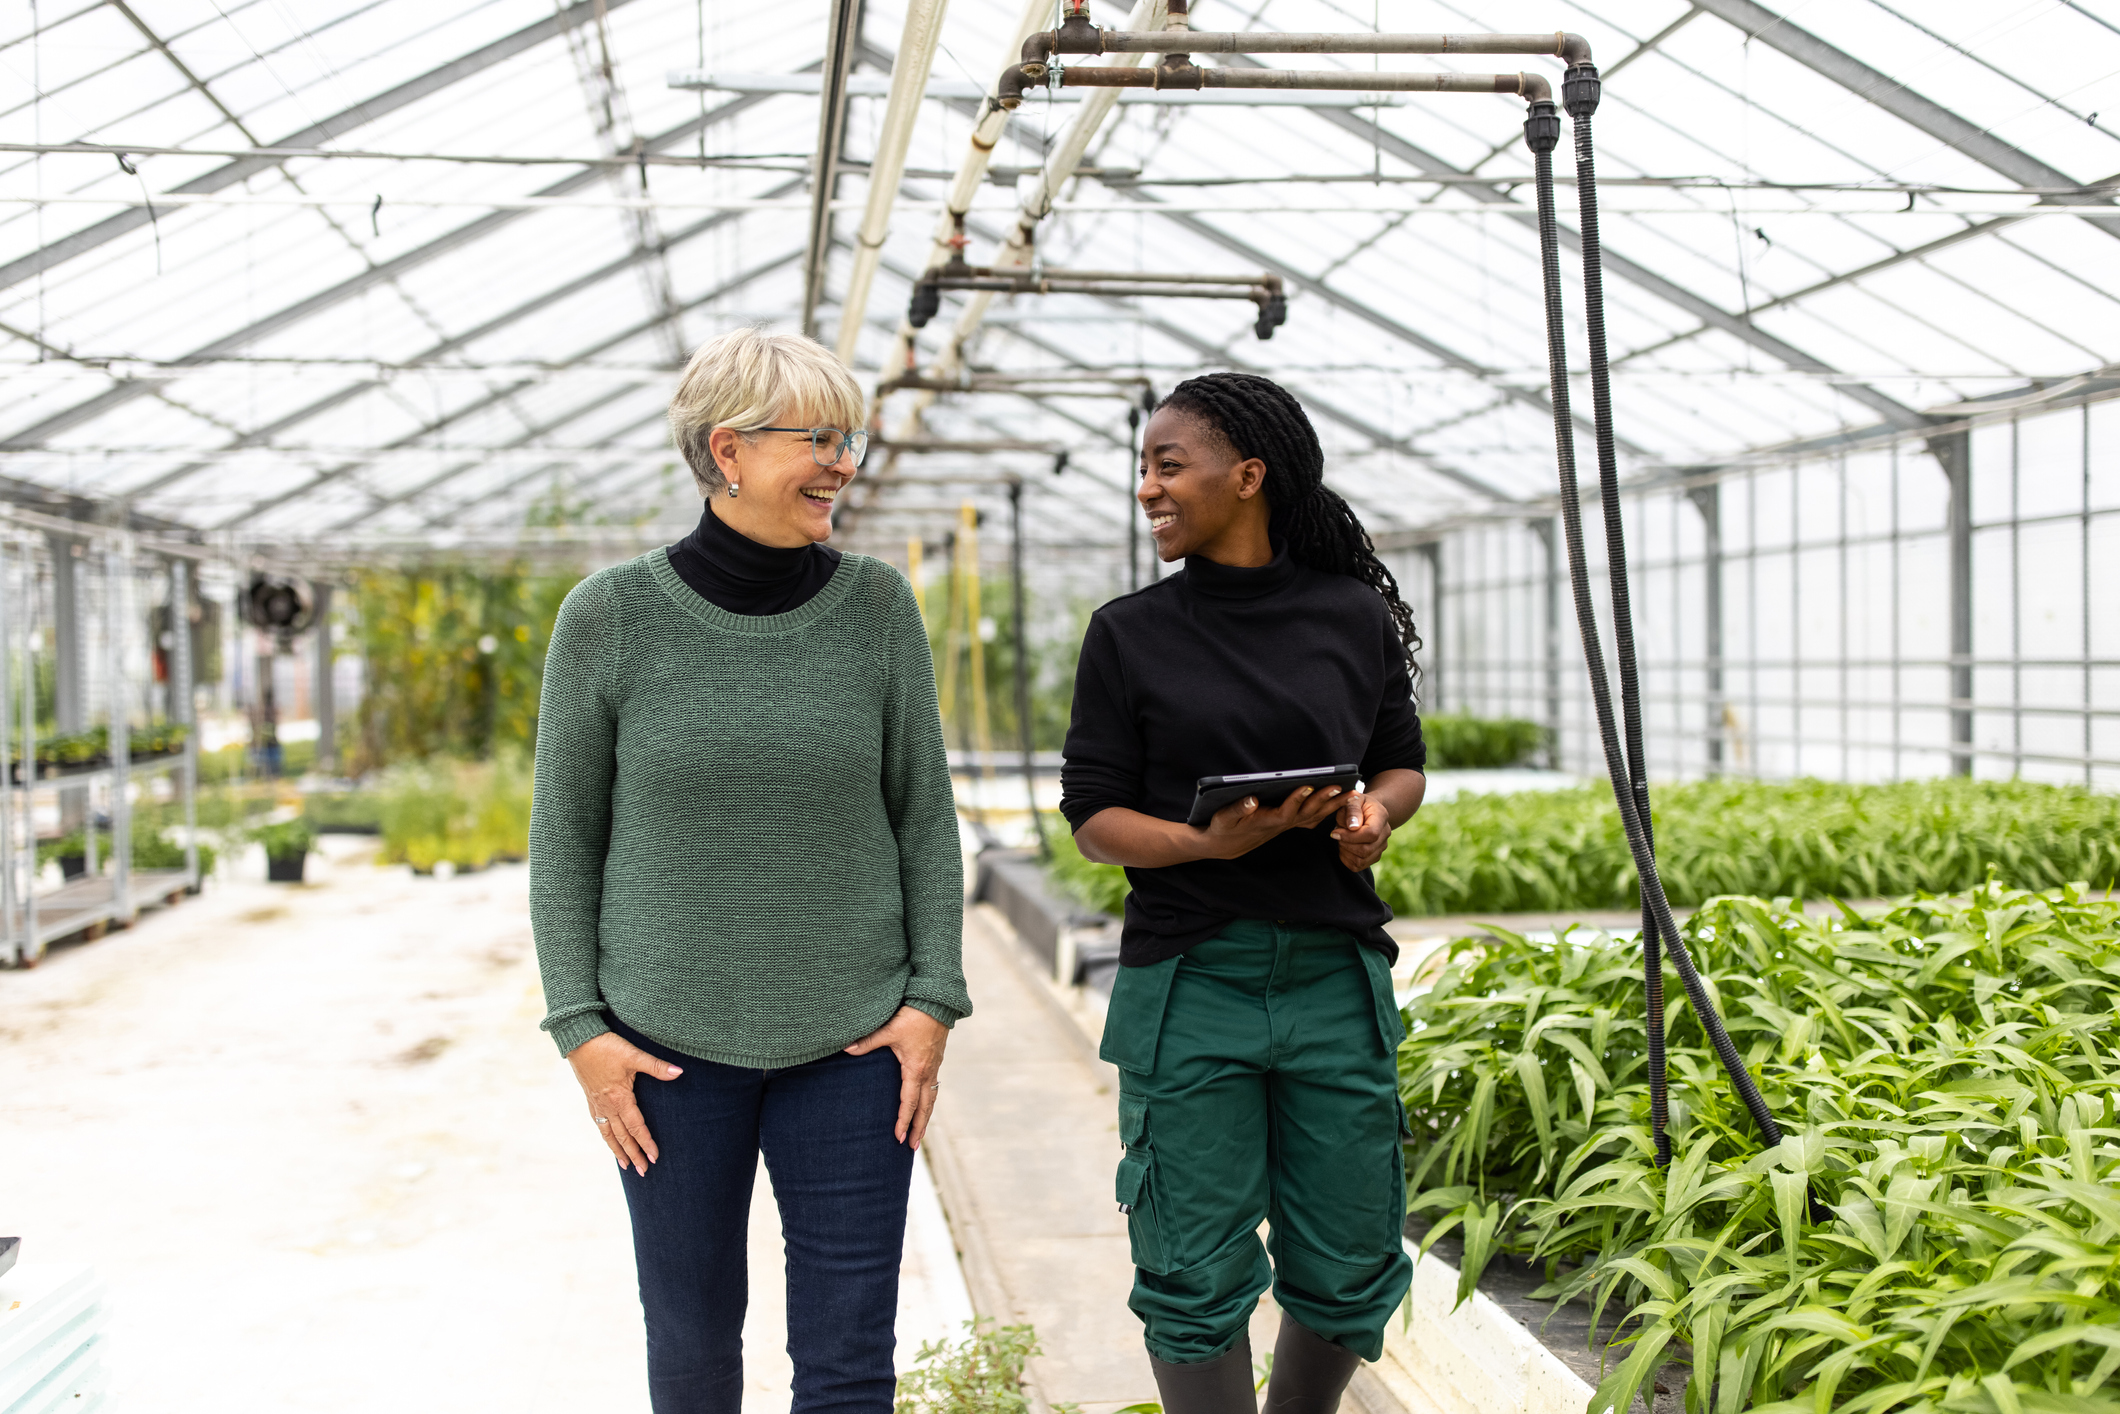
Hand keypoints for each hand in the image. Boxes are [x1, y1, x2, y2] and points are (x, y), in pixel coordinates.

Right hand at [567, 1030, 682, 1175]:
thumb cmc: (607, 1047)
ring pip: (608, 1134)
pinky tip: (608, 1140)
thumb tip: (679, 1073)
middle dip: (634, 1154)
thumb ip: (656, 1066)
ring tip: (625, 1166)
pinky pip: (598, 1124)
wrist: (579, 1040)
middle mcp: (607, 1106)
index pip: (636, 1127)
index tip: (655, 1157)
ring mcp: (597, 1104)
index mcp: (620, 1098)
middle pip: (623, 1136)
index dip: (646, 1143)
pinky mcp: (590, 1098)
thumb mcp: (634, 1055)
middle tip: (644, 1171)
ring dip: (618, 1151)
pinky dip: (605, 1136)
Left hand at [845, 1006, 949, 1149]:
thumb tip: (846, 1049)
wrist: (938, 1001)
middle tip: (912, 1147)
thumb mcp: (889, 1029)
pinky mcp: (936, 1059)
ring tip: (921, 1132)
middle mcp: (928, 1072)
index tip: (898, 1138)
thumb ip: (867, 1042)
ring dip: (926, 1117)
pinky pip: (934, 1086)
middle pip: (925, 1107)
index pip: (909, 1103)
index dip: (903, 1121)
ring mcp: (934, 1066)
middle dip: (918, 1128)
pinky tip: (925, 1103)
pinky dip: (929, 1101)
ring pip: (932, 1098)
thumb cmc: (914, 1015)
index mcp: (916, 1070)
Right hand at [1198, 784, 1348, 860]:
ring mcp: (1286, 825)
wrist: (1225, 846)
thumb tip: (1251, 800)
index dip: (1297, 800)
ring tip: (1350, 792)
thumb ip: (1238, 809)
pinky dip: (1326, 809)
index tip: (1307, 786)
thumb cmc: (1223, 829)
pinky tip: (1338, 801)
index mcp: (1265, 822)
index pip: (1285, 812)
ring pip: (1314, 815)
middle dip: (1324, 800)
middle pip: (1307, 814)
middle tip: (1341, 787)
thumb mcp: (1224, 818)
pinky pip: (1312, 817)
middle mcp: (1279, 824)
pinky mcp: (1287, 822)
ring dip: (1332, 805)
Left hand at [1329, 792, 1392, 870]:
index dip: (1350, 836)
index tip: (1335, 832)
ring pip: (1361, 860)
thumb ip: (1352, 810)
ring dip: (1345, 852)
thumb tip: (1353, 827)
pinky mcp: (1374, 856)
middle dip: (1346, 844)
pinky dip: (1346, 859)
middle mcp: (1385, 834)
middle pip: (1366, 850)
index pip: (1371, 834)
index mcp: (1381, 817)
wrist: (1366, 811)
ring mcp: (1381, 847)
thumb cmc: (1357, 804)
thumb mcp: (1353, 799)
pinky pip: (1358, 866)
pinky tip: (1344, 847)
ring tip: (1340, 839)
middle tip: (1336, 835)